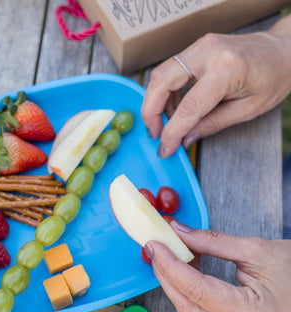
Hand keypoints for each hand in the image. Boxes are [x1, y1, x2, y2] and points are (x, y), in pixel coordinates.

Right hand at [142, 17, 290, 157]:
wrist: (283, 50)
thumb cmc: (274, 77)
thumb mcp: (247, 110)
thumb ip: (211, 125)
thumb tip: (184, 139)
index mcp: (227, 69)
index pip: (188, 107)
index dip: (172, 132)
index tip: (164, 149)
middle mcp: (208, 52)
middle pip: (161, 81)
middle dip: (150, 112)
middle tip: (154, 133)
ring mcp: (200, 46)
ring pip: (161, 75)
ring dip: (158, 103)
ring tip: (171, 123)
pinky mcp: (196, 48)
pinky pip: (170, 71)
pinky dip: (166, 93)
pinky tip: (176, 108)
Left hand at [145, 220, 290, 311]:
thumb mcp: (254, 249)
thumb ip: (210, 242)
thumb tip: (176, 231)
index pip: (197, 289)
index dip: (170, 265)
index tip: (154, 245)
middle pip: (187, 305)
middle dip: (166, 274)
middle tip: (155, 249)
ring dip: (174, 283)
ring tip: (168, 256)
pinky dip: (188, 293)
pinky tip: (182, 272)